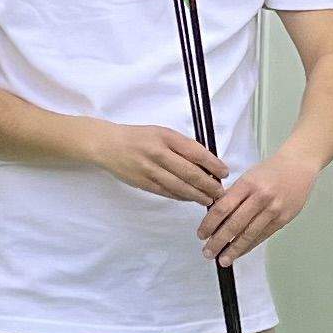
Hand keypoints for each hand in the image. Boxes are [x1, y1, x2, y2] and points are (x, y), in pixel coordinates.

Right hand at [89, 123, 228, 206]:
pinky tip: (190, 199)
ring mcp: (149, 170)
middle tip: (220, 192)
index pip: (195, 152)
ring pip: (179, 186)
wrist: (108, 145)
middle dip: (208, 185)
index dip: (212, 164)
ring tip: (209, 200)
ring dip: (197, 195)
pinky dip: (181, 197)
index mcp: (166, 137)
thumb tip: (206, 162)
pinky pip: (166, 192)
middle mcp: (158, 153)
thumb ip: (181, 146)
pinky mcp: (143, 183)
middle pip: (189, 173)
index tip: (224, 172)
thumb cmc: (139, 137)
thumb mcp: (162, 133)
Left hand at [197, 149, 315, 263]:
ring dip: (234, 250)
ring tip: (223, 260)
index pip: (223, 207)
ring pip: (249, 234)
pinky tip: (240, 252)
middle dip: (219, 242)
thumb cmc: (270, 171)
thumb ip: (232, 195)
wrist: (298, 166)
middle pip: (234, 224)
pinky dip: (249, 246)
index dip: (209, 224)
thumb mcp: (247, 177)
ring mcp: (273, 209)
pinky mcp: (283, 219)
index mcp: (247, 184)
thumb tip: (214, 217)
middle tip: (208, 253)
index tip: (201, 235)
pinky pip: (262, 236)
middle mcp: (260, 197)